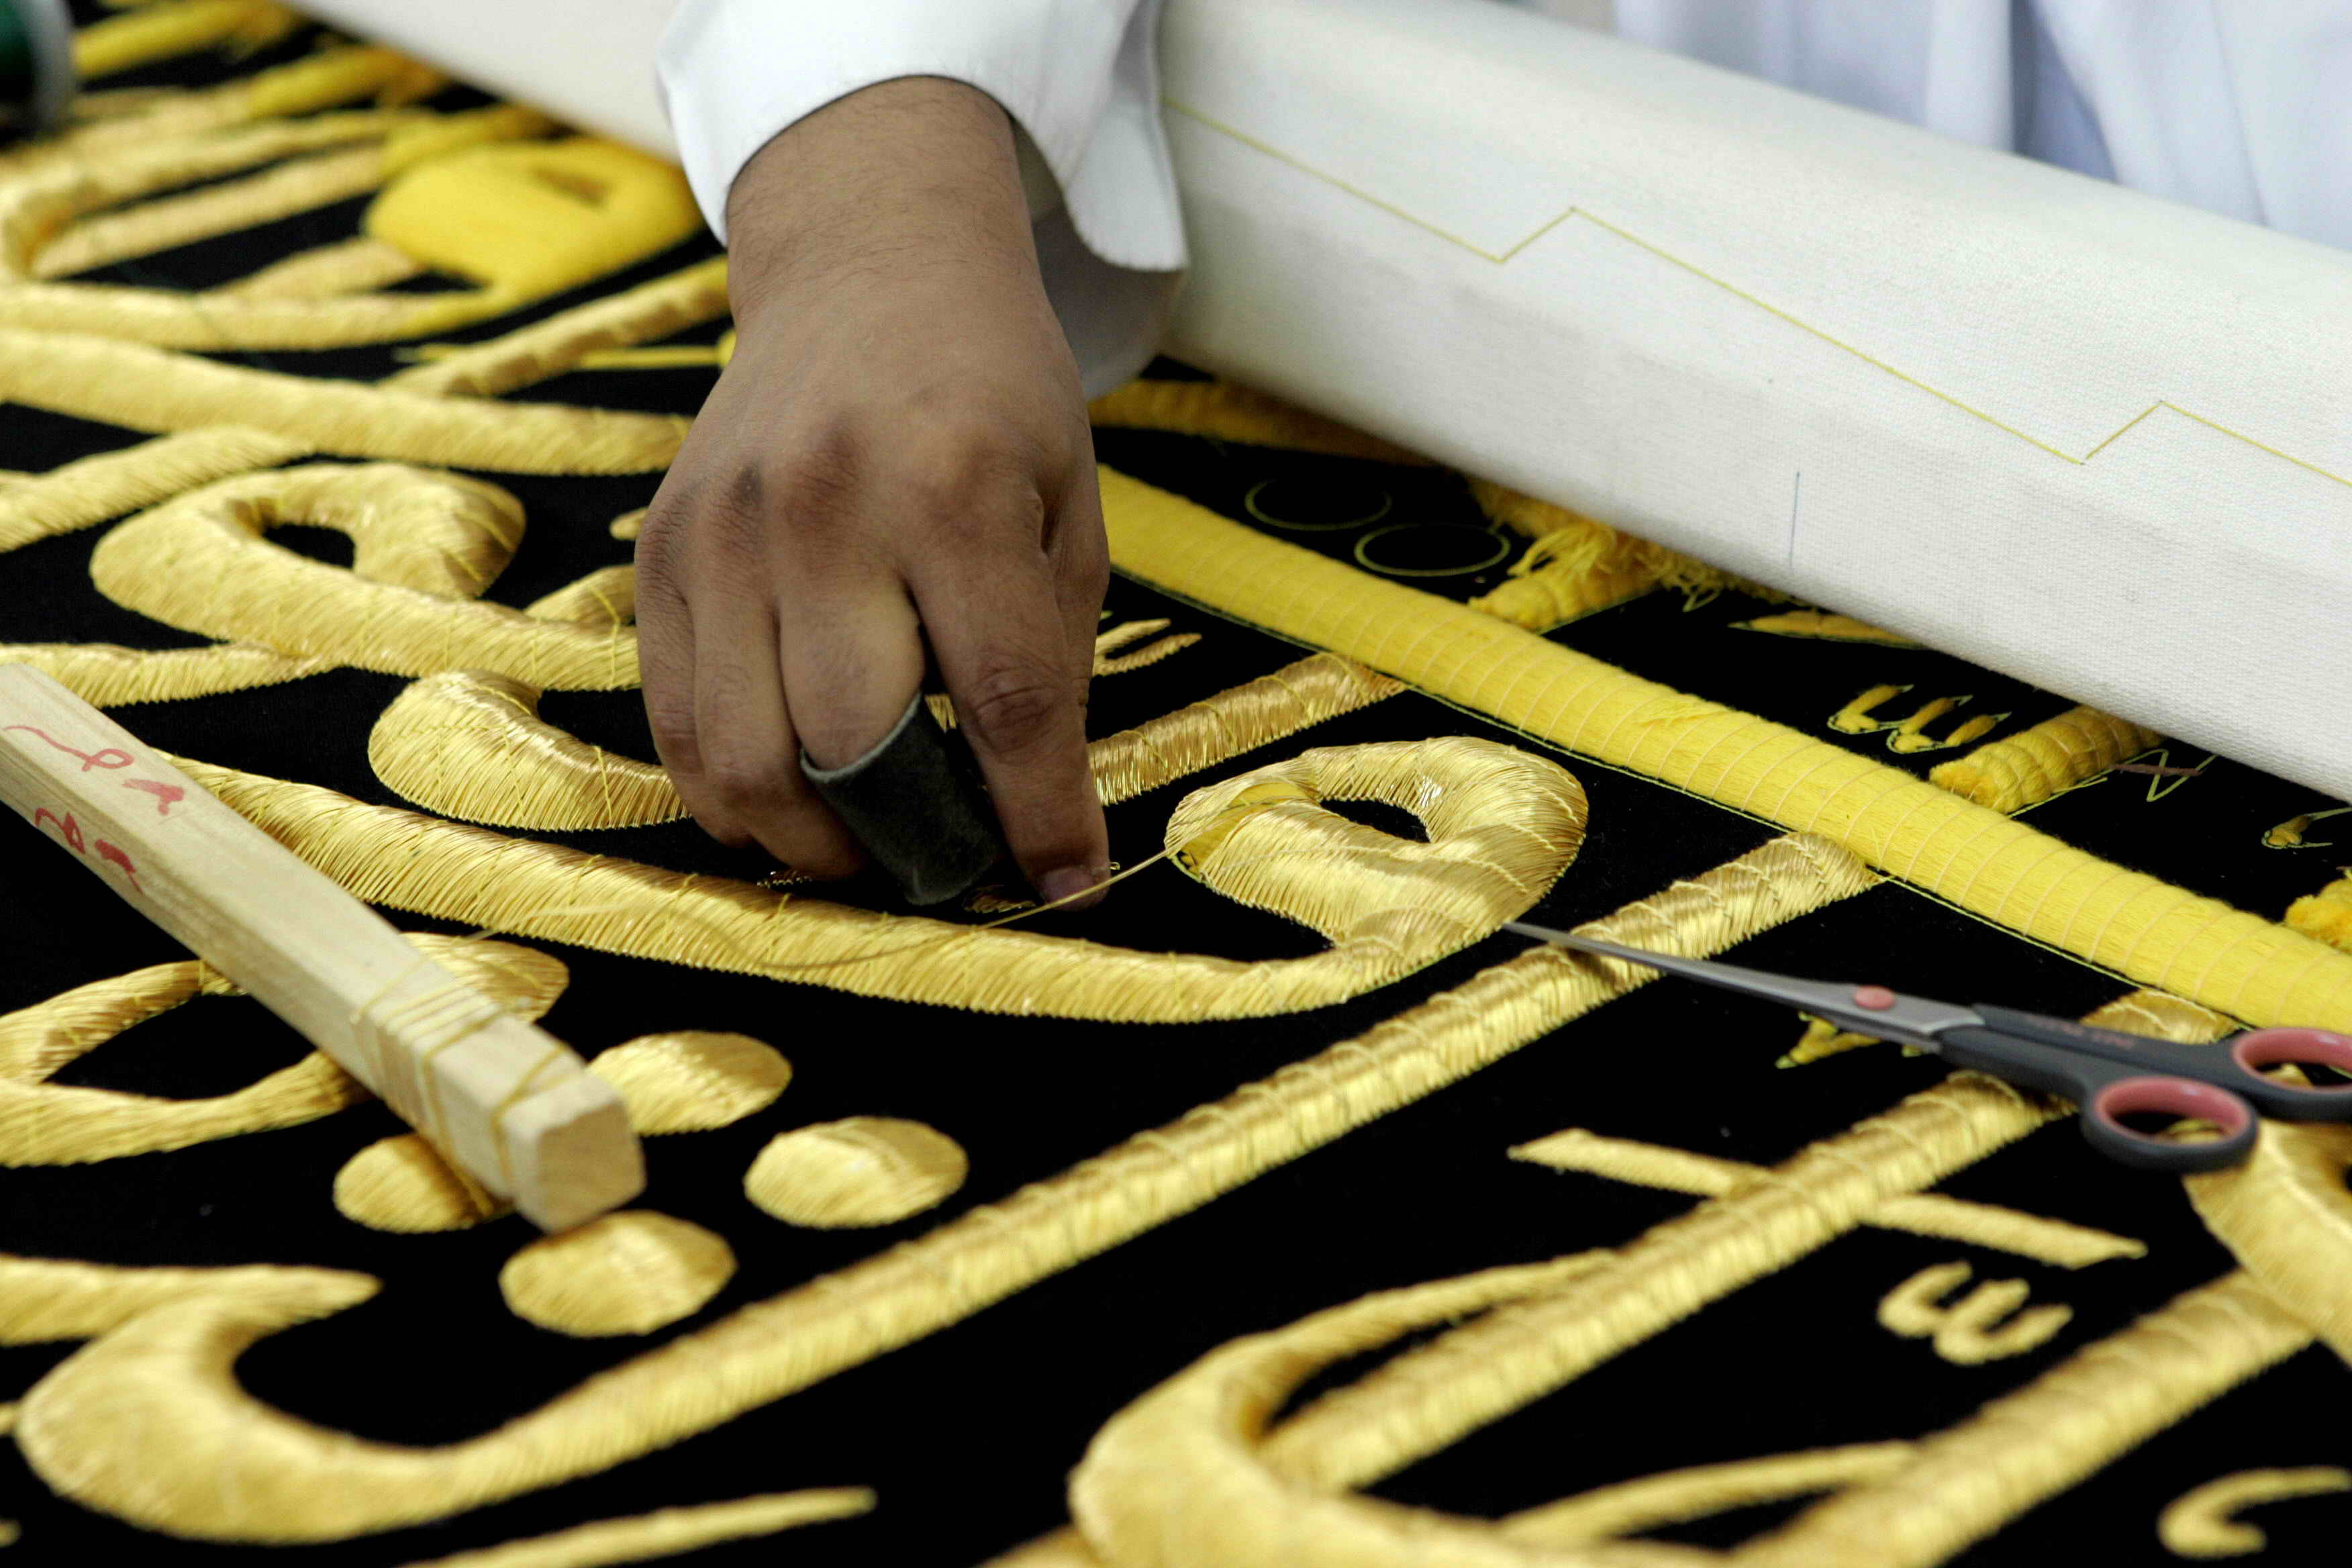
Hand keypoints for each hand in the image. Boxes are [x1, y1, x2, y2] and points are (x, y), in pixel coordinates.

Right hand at [636, 77, 1110, 905]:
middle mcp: (821, 509)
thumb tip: (1036, 825)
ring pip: (744, 761)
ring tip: (869, 850)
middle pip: (851, 746)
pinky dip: (733, 794)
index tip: (1065, 883)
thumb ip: (1050, 658)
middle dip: (913, 844)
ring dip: (812, 843)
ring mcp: (722, 533)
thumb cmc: (991, 397)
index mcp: (951, 489)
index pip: (1000, 699)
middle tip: (953, 865)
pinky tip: (791, 802)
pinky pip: (676, 723)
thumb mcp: (1064, 506)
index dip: (1036, 814)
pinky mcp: (660, 553)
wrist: (864, 270)